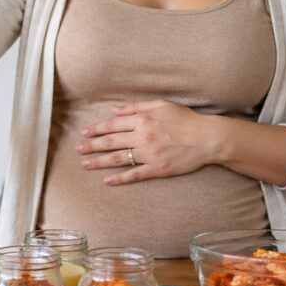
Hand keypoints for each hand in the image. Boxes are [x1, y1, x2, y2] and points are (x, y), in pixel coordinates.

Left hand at [78, 100, 217, 184]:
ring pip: (118, 158)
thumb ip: (136, 107)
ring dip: (99, 162)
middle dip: (92, 146)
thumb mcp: (161, 105)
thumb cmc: (185, 119)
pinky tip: (107, 180)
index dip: (97, 129)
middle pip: (111, 141)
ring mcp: (149, 154)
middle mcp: (143, 136)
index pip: (113, 125)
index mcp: (143, 119)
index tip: (85, 133)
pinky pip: (134, 174)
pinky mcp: (157, 169)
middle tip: (78, 150)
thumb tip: (115, 111)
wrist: (207, 138)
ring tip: (85, 164)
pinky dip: (120, 178)